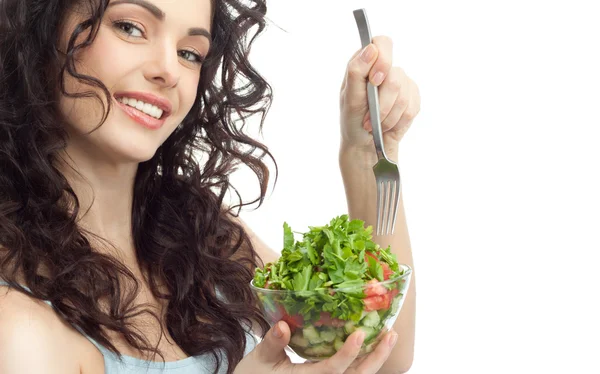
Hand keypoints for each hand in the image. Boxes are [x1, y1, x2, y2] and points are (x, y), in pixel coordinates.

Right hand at [234, 321, 397, 373]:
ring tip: (389, 337)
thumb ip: (273, 343)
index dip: (347, 354)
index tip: (360, 335)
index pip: (332, 371)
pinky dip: (364, 362)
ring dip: (375, 359)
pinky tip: (374, 346)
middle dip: (376, 358)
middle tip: (390, 334)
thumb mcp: (259, 359)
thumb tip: (283, 325)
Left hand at [339, 36, 420, 155]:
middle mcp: (385, 69)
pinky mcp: (412, 98)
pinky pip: (411, 107)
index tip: (375, 81)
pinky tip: (388, 125)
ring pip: (403, 95)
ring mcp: (401, 82)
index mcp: (366, 62)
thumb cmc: (352, 120)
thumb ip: (357, 72)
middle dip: (382, 103)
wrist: (365, 144)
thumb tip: (370, 49)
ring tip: (376, 124)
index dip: (383, 60)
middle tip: (370, 116)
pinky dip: (397, 121)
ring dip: (387, 116)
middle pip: (395, 76)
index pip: (382, 43)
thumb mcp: (349, 98)